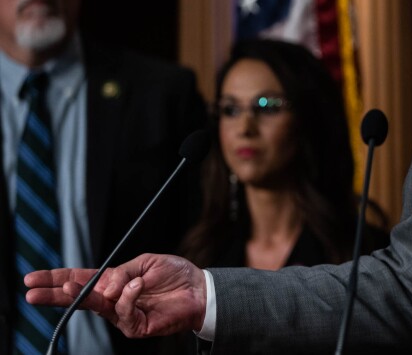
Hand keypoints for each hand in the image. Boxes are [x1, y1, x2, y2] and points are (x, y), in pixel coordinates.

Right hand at [25, 254, 207, 337]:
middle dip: (54, 295)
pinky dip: (129, 295)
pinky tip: (138, 284)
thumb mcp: (145, 263)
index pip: (79, 279)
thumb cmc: (175, 274)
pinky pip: (123, 310)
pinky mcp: (135, 326)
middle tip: (32, 293)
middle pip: (77, 299)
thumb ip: (122, 272)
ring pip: (97, 306)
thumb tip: (104, 288)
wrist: (199, 289)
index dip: (56, 279)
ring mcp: (122, 315)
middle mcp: (113, 299)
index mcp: (112, 281)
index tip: (33, 279)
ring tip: (78, 284)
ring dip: (88, 293)